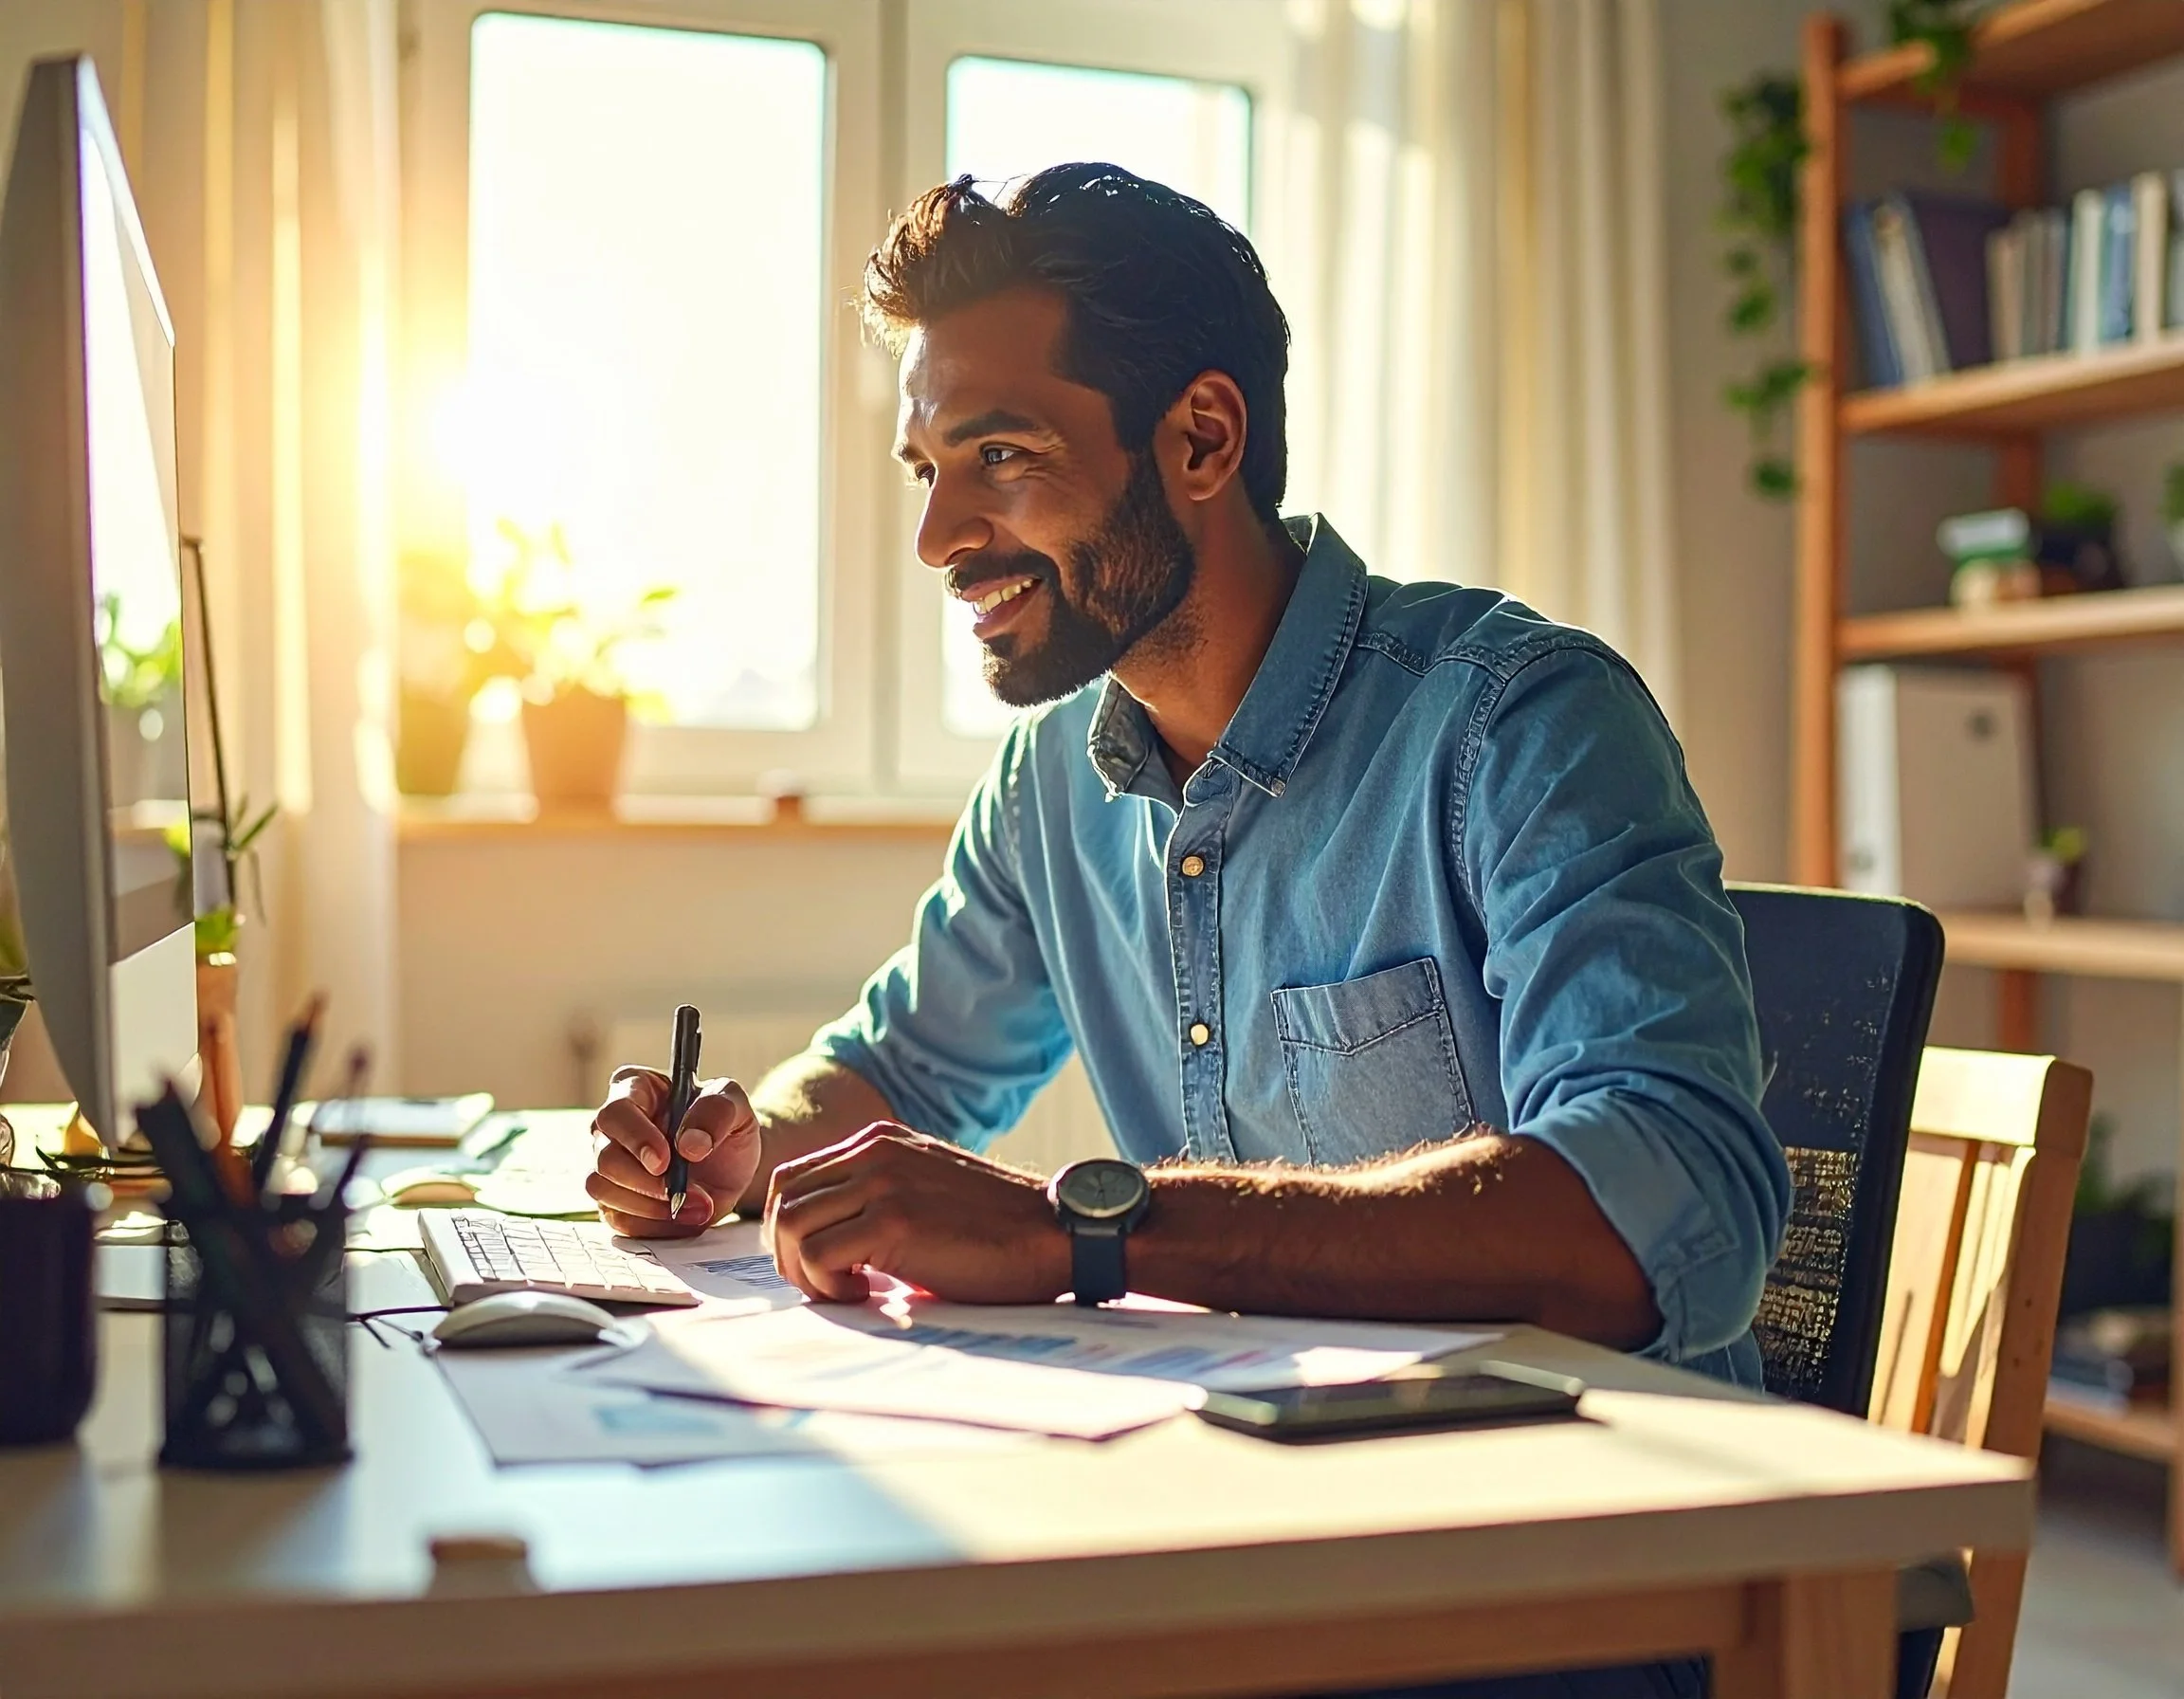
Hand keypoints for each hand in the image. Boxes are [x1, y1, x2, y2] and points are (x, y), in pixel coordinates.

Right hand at [588, 1067, 761, 1237]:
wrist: (732, 1165)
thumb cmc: (725, 1125)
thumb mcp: (735, 1104)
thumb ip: (717, 1111)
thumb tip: (690, 1145)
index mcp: (634, 1089)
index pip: (616, 1112)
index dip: (636, 1138)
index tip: (665, 1161)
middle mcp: (611, 1128)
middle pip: (605, 1158)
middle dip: (647, 1182)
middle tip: (685, 1191)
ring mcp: (608, 1166)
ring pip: (603, 1190)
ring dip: (650, 1206)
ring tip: (696, 1205)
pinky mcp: (614, 1200)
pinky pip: (618, 1218)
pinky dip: (654, 1223)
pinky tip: (685, 1216)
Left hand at [765, 1122, 1068, 1303]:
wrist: (1053, 1233)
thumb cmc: (996, 1229)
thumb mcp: (926, 1191)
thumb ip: (878, 1199)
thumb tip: (826, 1244)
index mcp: (879, 1141)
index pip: (795, 1179)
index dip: (793, 1229)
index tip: (824, 1266)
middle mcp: (874, 1152)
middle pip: (784, 1200)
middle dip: (790, 1253)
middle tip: (830, 1284)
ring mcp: (883, 1182)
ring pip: (792, 1226)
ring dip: (808, 1272)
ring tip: (853, 1290)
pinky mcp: (894, 1221)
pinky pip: (819, 1255)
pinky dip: (830, 1286)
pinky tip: (871, 1294)